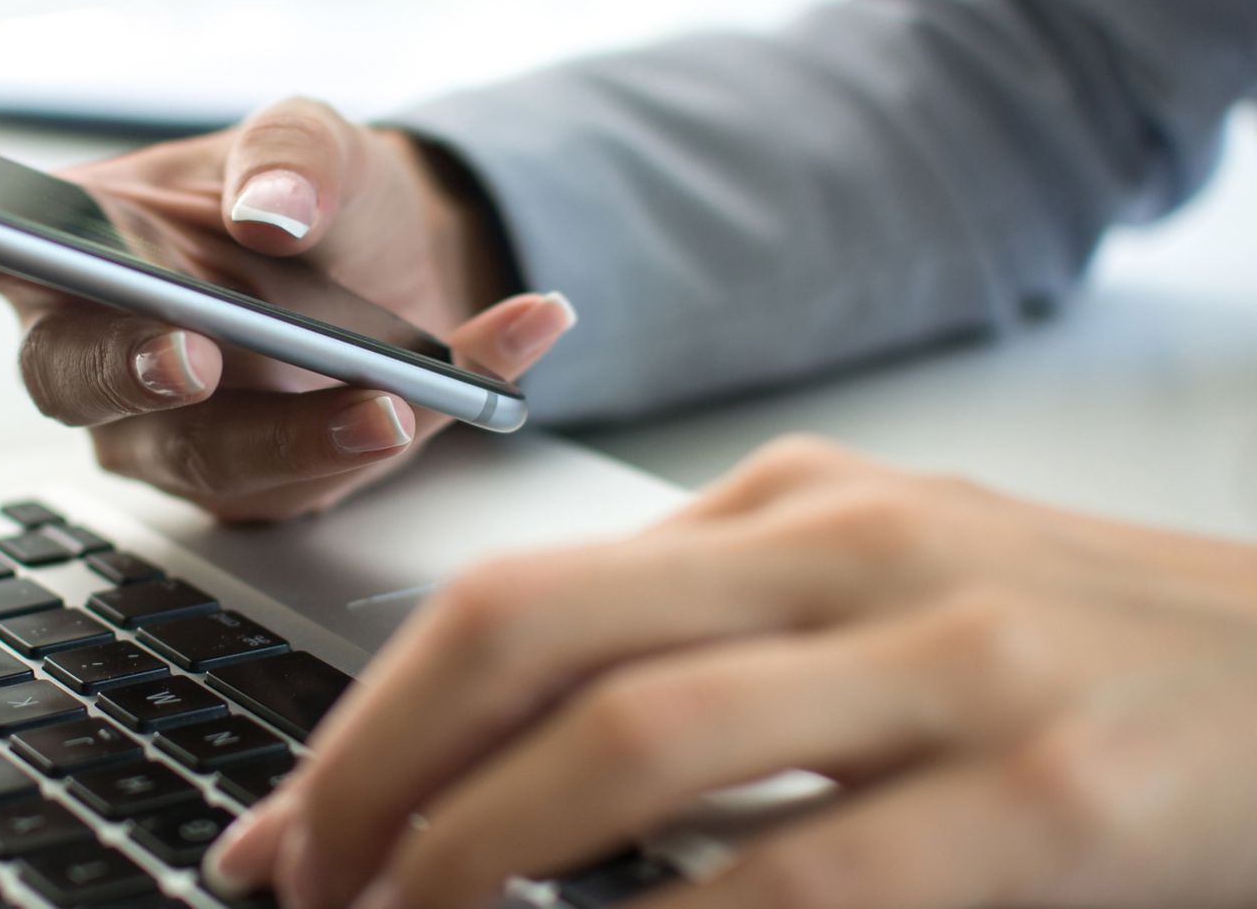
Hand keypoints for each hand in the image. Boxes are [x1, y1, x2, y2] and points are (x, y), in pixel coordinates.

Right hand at [0, 98, 575, 520]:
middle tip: (193, 351)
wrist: (404, 268)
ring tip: (401, 393)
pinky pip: (326, 479)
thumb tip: (269, 214)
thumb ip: (292, 155)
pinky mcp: (262, 489)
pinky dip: (433, 411)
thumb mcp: (317, 141)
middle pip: (79, 383)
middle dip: (136, 372)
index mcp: (80, 251)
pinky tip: (513, 338)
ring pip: (209, 460)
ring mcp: (175, 439)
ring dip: (309, 430)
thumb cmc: (315, 202)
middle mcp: (105, 355)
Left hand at [206, 436, 1256, 908]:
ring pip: (638, 741)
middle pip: (531, 638)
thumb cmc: (1088, 655)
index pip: (515, 592)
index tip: (287, 827)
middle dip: (378, 778)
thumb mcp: (887, 593)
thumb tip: (504, 752)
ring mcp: (955, 660)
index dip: (367, 716)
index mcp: (796, 505)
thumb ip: (713, 636)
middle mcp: (852, 551)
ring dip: (482, 854)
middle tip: (303, 888)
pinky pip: (805, 875)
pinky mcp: (1051, 793)